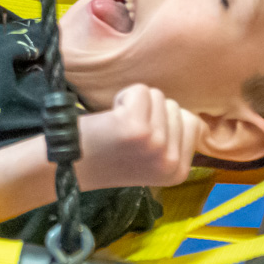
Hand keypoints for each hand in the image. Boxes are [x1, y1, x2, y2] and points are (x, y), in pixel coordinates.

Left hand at [76, 85, 203, 188]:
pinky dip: (124, 96)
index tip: (139, 140)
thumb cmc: (106, 155)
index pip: (194, 123)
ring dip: (134, 104)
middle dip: (149, 112)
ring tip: (116, 126)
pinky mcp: (137, 129)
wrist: (68, 165)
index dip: (163, 121)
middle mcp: (171, 162)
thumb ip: (173, 141)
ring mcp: (156, 145)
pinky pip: (141, 91)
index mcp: (179, 172)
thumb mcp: (150, 159)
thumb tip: (196, 119)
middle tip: (123, 135)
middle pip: (175, 107)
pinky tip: (110, 118)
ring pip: (158, 97)